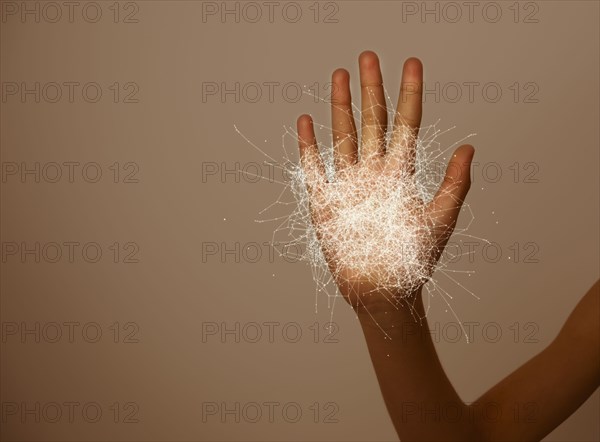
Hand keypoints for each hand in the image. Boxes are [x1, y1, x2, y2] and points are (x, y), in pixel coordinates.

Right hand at [296, 51, 473, 312]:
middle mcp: (375, 173)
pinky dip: (309, 146)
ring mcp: (349, 185)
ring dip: (341, 106)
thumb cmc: (413, 261)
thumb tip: (470, 148)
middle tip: (368, 57)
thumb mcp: (440, 221)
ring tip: (339, 76)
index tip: (411, 63)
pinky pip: (315, 168)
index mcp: (402, 174)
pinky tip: (306, 122)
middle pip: (373, 121)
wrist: (382, 290)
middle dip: (371, 88)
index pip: (407, 124)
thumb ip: (454, 184)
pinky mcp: (326, 202)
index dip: (410, 94)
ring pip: (345, 136)